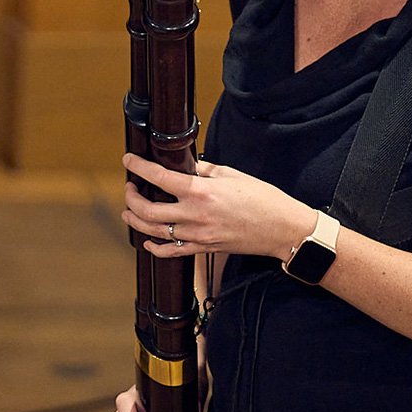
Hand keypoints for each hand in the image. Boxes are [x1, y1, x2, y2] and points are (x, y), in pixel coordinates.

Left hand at [122, 153, 310, 261]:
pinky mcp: (204, 248)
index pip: (160, 178)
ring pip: (154, 232)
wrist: (283, 229)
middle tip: (129, 187)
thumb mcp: (232, 175)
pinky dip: (155, 247)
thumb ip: (204, 170)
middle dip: (131, 197)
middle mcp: (195, 215)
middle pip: (148, 210)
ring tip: (129, 211)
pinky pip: (172, 251)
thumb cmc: (263, 199)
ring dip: (136, 221)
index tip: (128, 160)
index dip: (139, 167)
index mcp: (202, 192)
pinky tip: (147, 240)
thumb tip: (185, 165)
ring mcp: (198, 235)